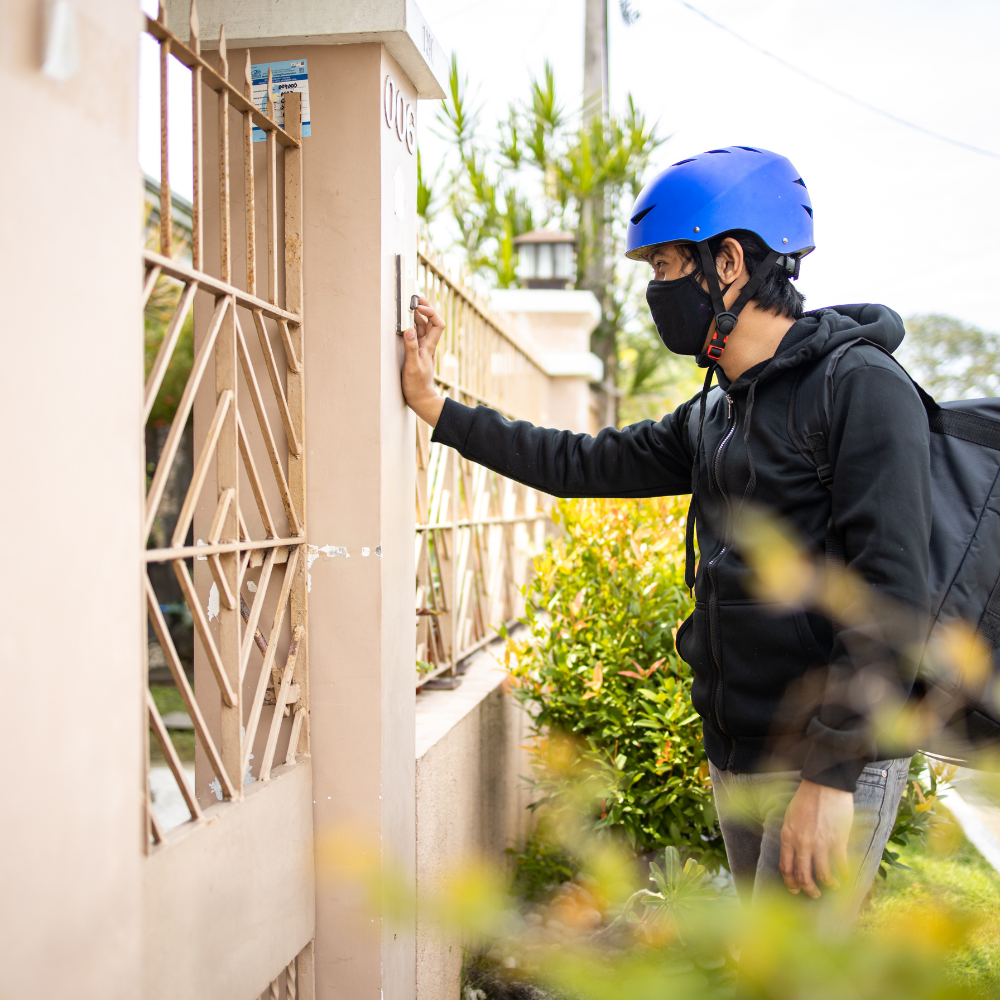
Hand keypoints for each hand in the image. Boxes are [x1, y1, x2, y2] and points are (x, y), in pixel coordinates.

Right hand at [401, 296, 445, 426]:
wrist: (420, 398)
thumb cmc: (417, 385)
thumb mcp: (412, 366)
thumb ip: (411, 347)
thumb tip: (409, 329)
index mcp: (429, 346)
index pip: (438, 323)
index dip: (431, 311)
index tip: (419, 306)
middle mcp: (427, 345)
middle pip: (430, 321)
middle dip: (424, 308)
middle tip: (414, 298)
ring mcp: (422, 348)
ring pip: (423, 326)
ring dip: (417, 315)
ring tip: (409, 306)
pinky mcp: (416, 352)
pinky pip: (416, 334)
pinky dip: (411, 325)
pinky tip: (405, 322)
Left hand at [779, 779, 852, 898]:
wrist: (823, 784)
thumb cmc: (806, 798)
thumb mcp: (790, 817)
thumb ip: (791, 837)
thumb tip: (795, 854)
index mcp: (788, 837)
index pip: (786, 868)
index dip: (790, 883)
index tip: (796, 890)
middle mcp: (802, 843)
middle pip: (803, 876)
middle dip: (809, 890)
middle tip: (814, 894)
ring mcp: (820, 843)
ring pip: (823, 876)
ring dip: (829, 885)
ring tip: (833, 886)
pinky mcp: (837, 841)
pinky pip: (841, 866)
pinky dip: (843, 875)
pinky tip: (845, 876)